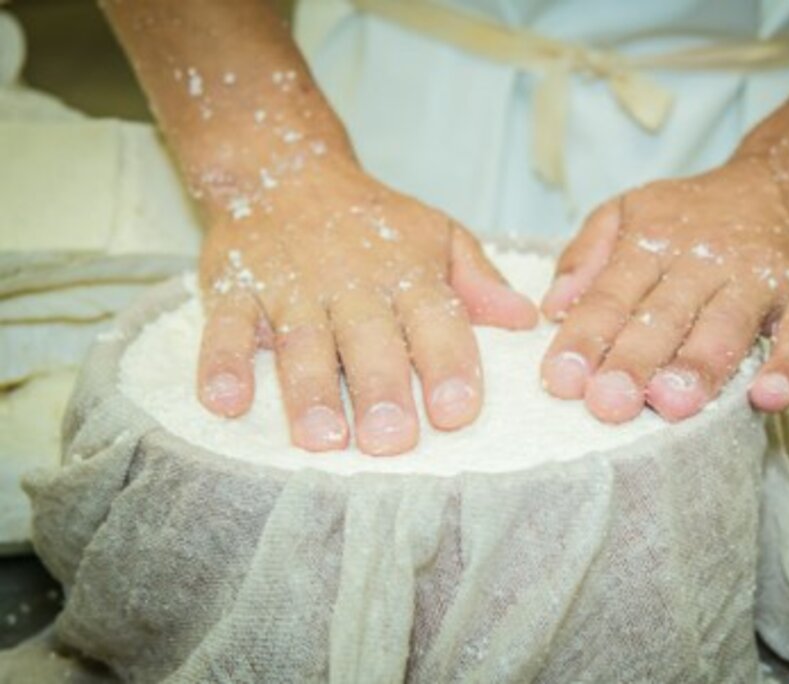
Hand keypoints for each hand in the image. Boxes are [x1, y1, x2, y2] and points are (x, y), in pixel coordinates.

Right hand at [197, 165, 536, 454]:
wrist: (285, 167)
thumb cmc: (374, 220)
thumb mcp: (438, 235)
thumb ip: (478, 281)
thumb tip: (526, 320)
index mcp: (408, 274)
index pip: (436, 320)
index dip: (448, 363)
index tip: (457, 412)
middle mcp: (351, 283)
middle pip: (368, 339)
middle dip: (380, 388)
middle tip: (391, 440)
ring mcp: (289, 286)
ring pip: (301, 340)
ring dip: (308, 390)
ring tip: (321, 439)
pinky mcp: (233, 287)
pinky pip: (224, 327)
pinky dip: (222, 363)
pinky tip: (225, 402)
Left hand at [540, 155, 788, 423]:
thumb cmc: (695, 213)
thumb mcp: (629, 211)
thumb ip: (585, 255)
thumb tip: (551, 307)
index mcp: (652, 242)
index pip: (611, 295)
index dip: (586, 337)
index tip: (561, 380)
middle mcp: (704, 261)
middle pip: (664, 316)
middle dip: (635, 360)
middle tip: (608, 403)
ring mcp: (760, 279)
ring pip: (726, 326)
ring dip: (701, 365)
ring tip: (673, 404)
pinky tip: (770, 396)